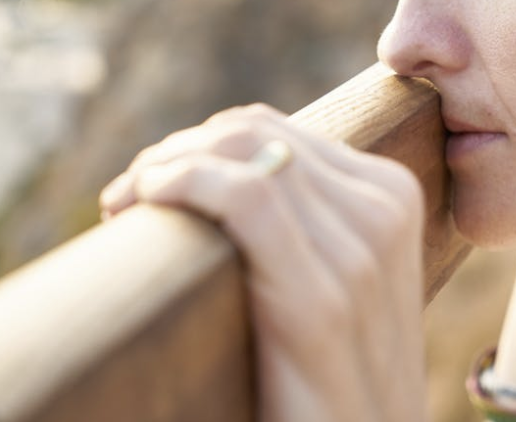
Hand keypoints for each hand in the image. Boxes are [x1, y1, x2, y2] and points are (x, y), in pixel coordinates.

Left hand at [99, 104, 426, 421]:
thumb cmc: (334, 383)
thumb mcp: (338, 286)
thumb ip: (309, 229)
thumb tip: (217, 178)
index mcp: (392, 199)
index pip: (276, 132)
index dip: (201, 146)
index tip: (151, 186)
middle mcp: (384, 209)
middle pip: (253, 132)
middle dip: (175, 151)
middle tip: (126, 199)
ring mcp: (361, 251)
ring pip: (243, 149)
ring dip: (164, 166)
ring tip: (123, 208)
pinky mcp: (321, 300)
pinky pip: (244, 195)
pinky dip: (181, 183)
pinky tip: (141, 205)